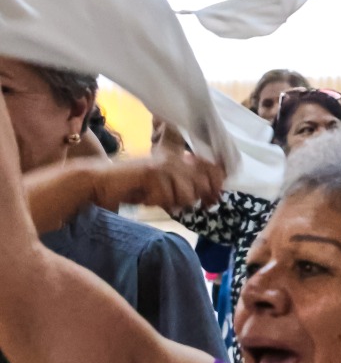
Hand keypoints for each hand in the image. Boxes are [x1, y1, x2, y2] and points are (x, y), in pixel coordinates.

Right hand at [92, 155, 223, 214]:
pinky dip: (156, 202)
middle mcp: (176, 158)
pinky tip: (144, 196)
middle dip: (193, 199)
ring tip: (154, 197)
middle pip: (203, 184)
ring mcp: (164, 164)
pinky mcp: (152, 172)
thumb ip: (188, 190)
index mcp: (181, 159)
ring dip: (171, 202)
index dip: (217, 185)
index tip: (212, 200)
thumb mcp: (167, 189)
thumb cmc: (135, 188)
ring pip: (186, 193)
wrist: (102, 182)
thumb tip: (212, 198)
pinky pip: (166, 197)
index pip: (212, 168)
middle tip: (175, 204)